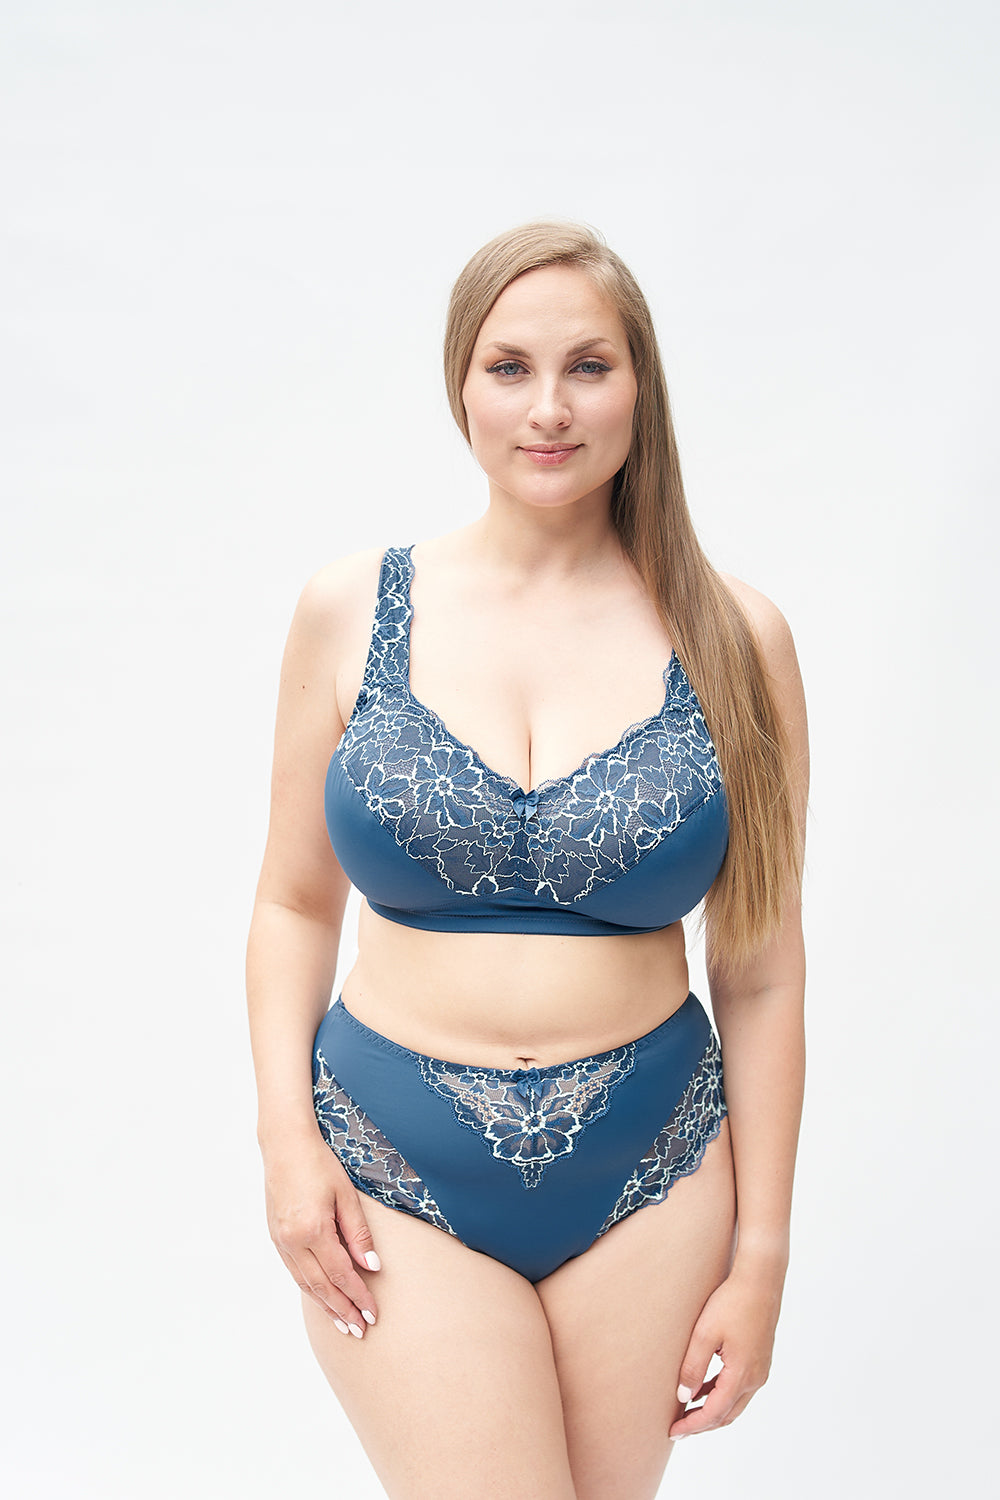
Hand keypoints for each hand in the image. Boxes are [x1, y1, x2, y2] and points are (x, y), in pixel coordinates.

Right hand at [264, 1134, 380, 1338]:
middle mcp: (293, 1241)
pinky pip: (294, 1272)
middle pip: (322, 1287)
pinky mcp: (275, 1237)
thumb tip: (373, 1268)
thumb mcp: (346, 1196)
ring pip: (305, 1284)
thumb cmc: (320, 1164)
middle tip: (360, 1329)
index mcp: (313, 1230)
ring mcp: (281, 1241)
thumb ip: (359, 1235)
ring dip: (325, 1306)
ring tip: (343, 1324)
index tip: (373, 1313)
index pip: (340, 1274)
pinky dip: (310, 1289)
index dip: (358, 1296)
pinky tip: (321, 1298)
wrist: (285, 1145)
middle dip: (343, 1310)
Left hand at [670, 1267, 782, 1438]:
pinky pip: (740, 1387)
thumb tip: (684, 1397)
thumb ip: (693, 1367)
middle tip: (679, 1428)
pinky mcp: (760, 1359)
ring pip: (735, 1403)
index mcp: (741, 1375)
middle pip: (727, 1414)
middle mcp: (755, 1378)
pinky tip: (703, 1388)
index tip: (673, 1431)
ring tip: (687, 1411)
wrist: (760, 1279)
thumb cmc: (732, 1302)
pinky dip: (721, 1394)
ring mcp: (761, 1369)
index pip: (714, 1413)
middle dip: (702, 1424)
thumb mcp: (705, 1334)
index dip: (693, 1425)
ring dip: (712, 1410)